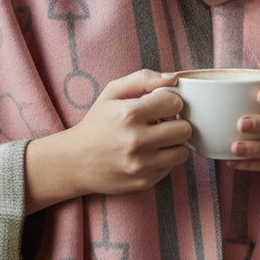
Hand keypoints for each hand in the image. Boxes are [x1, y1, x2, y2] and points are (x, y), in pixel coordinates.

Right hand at [25, 70, 191, 210]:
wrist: (75, 161)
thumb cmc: (97, 123)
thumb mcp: (112, 92)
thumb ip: (143, 79)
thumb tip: (173, 78)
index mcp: (129, 114)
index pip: (175, 103)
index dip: (170, 102)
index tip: (161, 106)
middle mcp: (136, 141)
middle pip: (184, 129)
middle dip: (177, 122)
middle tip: (163, 123)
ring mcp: (141, 164)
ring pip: (183, 151)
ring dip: (175, 143)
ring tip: (160, 138)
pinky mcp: (144, 181)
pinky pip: (172, 167)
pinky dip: (166, 158)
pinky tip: (150, 153)